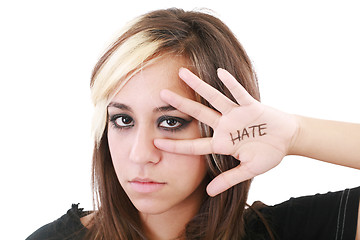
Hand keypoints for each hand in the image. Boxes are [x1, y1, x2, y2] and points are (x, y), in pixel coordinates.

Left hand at [154, 68, 298, 195]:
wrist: (287, 139)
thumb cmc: (267, 154)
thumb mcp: (248, 170)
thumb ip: (229, 179)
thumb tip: (209, 192)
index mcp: (222, 144)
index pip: (195, 145)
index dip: (176, 145)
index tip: (156, 143)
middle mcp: (225, 127)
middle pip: (198, 114)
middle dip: (180, 105)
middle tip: (161, 94)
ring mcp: (236, 115)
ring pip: (214, 99)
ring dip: (199, 86)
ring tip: (182, 73)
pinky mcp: (251, 106)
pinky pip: (239, 94)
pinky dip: (231, 84)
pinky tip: (219, 72)